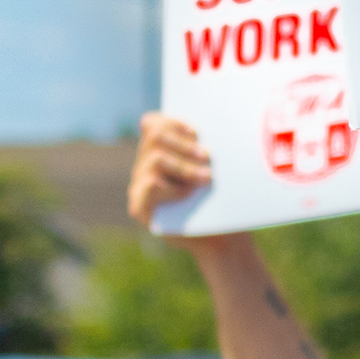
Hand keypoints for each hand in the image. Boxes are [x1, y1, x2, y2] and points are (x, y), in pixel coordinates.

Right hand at [128, 113, 216, 228]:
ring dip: (184, 166)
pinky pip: (150, 184)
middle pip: (154, 137)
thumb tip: (209, 120)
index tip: (198, 133)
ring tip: (206, 178)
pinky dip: (172, 186)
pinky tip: (188, 194)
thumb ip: (201, 146)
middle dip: (183, 144)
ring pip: (155, 159)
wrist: (220, 238)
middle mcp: (143, 167)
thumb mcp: (212, 167)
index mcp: (158, 153)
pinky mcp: (139, 207)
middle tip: (207, 157)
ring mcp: (138, 186)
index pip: (151, 123)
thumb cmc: (219, 200)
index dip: (173, 123)